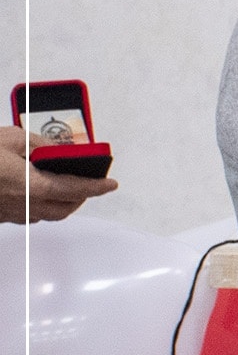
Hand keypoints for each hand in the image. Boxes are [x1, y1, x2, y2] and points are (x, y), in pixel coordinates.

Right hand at [0, 127, 116, 223]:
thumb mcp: (11, 138)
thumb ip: (40, 144)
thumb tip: (56, 148)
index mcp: (32, 186)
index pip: (76, 190)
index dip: (97, 187)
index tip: (110, 184)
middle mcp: (24, 205)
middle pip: (64, 209)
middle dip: (81, 196)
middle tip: (89, 184)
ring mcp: (10, 214)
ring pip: (46, 215)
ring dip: (60, 203)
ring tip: (66, 187)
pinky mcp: (0, 216)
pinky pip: (27, 216)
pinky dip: (40, 205)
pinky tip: (37, 194)